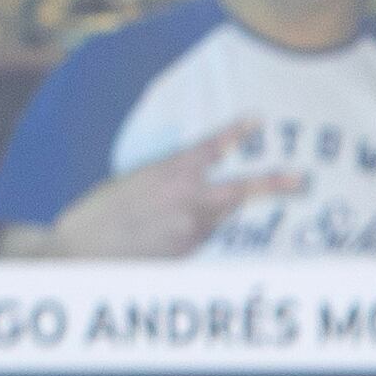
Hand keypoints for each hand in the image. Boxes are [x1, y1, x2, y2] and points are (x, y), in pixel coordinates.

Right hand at [23, 119, 290, 257]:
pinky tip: (159, 237)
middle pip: (240, 191)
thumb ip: (169, 178)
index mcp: (167, 173)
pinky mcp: (185, 254)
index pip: (210, 148)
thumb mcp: (131, 182)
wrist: (75, 253)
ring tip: (166, 219)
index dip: (236, 133)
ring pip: (218, 218)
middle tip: (301, 180)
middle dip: (274, 183)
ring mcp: (188, 230)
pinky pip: (200, 239)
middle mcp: (185, 201)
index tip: (257, 120)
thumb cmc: (95, 215)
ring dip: (208, 214)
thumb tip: (195, 179)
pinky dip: (189, 234)